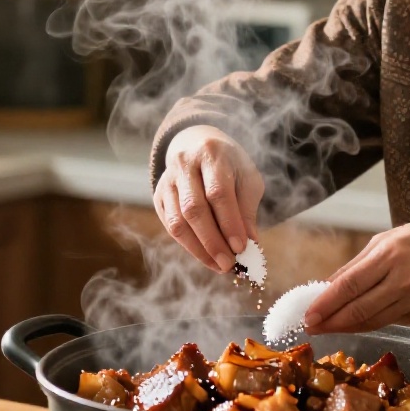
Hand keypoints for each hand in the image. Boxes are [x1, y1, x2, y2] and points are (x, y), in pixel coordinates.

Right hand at [155, 125, 264, 271]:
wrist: (199, 145)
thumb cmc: (230, 166)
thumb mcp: (247, 179)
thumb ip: (247, 210)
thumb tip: (250, 245)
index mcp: (211, 153)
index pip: (218, 192)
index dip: (229, 223)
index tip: (241, 247)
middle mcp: (184, 164)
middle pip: (194, 208)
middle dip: (212, 241)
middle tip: (229, 264)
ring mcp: (167, 180)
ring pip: (178, 221)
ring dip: (199, 249)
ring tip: (219, 265)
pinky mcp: (159, 195)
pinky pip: (171, 226)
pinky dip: (189, 246)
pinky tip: (206, 256)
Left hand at [305, 217, 409, 333]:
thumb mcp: (387, 239)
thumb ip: (357, 265)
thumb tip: (327, 287)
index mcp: (391, 253)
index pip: (350, 285)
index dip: (326, 304)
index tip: (307, 316)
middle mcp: (405, 278)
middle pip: (359, 309)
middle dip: (331, 321)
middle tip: (311, 328)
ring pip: (374, 321)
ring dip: (347, 327)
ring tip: (328, 327)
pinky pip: (391, 320)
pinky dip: (371, 322)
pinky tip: (357, 322)